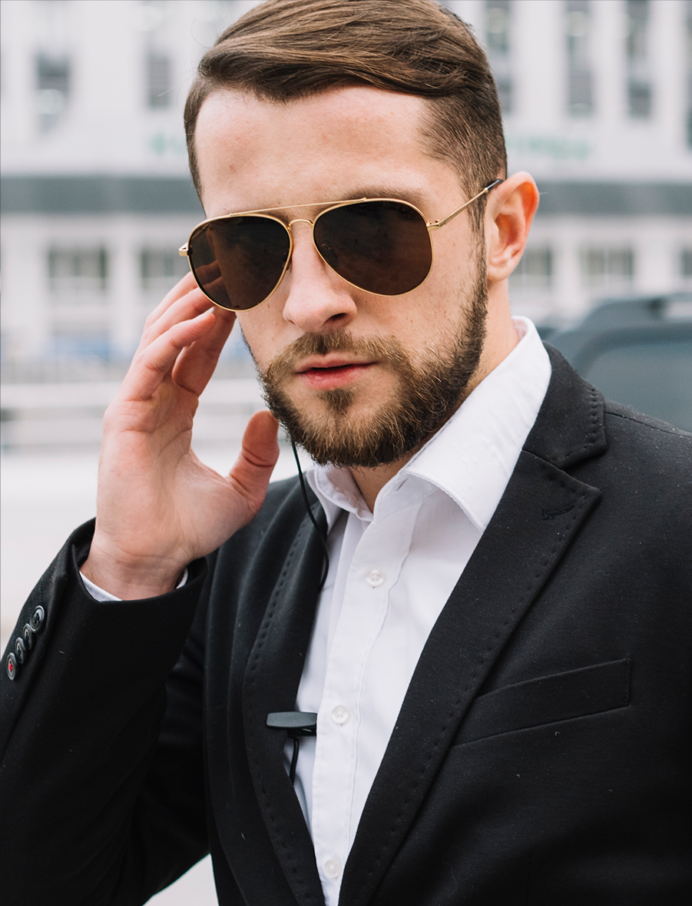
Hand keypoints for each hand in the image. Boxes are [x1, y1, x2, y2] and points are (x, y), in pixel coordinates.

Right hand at [80, 274, 279, 599]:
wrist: (156, 558)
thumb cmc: (189, 527)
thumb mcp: (242, 489)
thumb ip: (259, 453)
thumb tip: (270, 415)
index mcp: (176, 411)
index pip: (199, 353)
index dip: (220, 322)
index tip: (247, 293)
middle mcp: (154, 400)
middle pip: (176, 334)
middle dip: (201, 298)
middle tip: (231, 265)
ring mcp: (136, 404)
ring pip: (160, 338)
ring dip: (189, 306)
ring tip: (219, 276)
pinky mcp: (123, 415)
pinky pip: (150, 364)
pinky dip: (174, 338)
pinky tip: (201, 320)